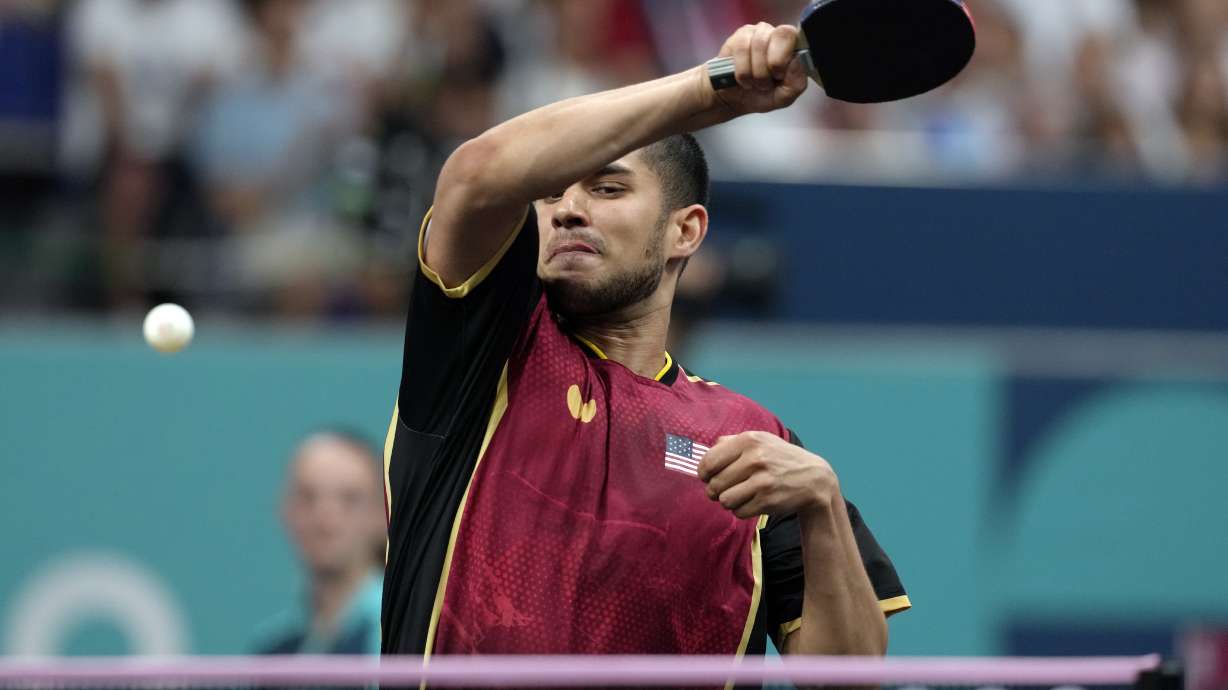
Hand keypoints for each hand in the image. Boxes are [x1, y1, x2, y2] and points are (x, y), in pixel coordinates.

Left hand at [697, 431, 838, 518]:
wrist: (814, 478)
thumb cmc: (780, 458)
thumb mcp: (760, 440)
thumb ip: (731, 441)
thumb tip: (706, 451)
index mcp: (749, 440)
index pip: (709, 462)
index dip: (703, 473)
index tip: (707, 477)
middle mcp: (755, 459)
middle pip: (714, 484)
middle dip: (715, 490)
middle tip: (724, 489)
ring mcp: (762, 481)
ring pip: (724, 500)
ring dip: (728, 501)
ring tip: (739, 495)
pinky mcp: (768, 501)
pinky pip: (738, 512)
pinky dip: (741, 510)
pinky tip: (751, 502)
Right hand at [707, 23, 808, 115]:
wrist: (732, 100)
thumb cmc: (759, 95)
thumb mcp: (783, 97)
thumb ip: (797, 83)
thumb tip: (797, 62)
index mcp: (791, 47)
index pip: (798, 38)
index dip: (787, 58)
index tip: (779, 76)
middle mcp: (776, 35)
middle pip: (783, 34)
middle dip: (774, 63)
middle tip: (767, 80)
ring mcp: (757, 33)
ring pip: (761, 44)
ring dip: (756, 72)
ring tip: (754, 82)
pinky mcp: (739, 36)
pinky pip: (742, 48)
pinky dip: (742, 70)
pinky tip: (742, 79)